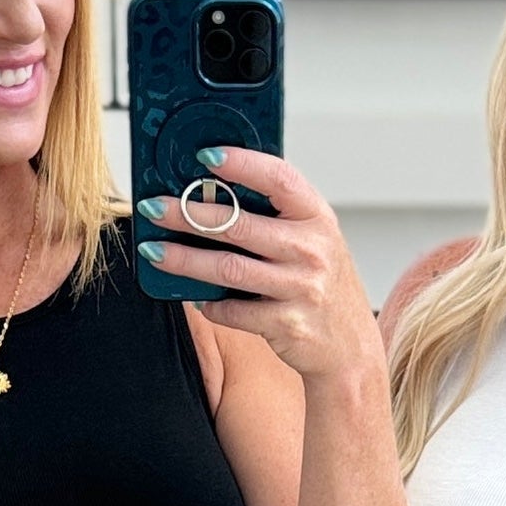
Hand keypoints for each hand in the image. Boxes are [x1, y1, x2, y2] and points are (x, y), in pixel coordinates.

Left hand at [136, 149, 382, 382]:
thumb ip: (278, 217)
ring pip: (229, 268)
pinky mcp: (287, 325)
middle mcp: (312, 250)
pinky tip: (195, 297)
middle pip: (239, 226)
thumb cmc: (324, 286)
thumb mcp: (315, 240)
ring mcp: (301, 289)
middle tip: (154, 207)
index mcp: (318, 218)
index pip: (279, 179)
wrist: (350, 349)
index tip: (205, 156)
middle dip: (188, 214)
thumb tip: (213, 192)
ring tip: (154, 251)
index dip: (241, 164)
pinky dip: (210, 304)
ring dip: (184, 259)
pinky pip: (235, 311)